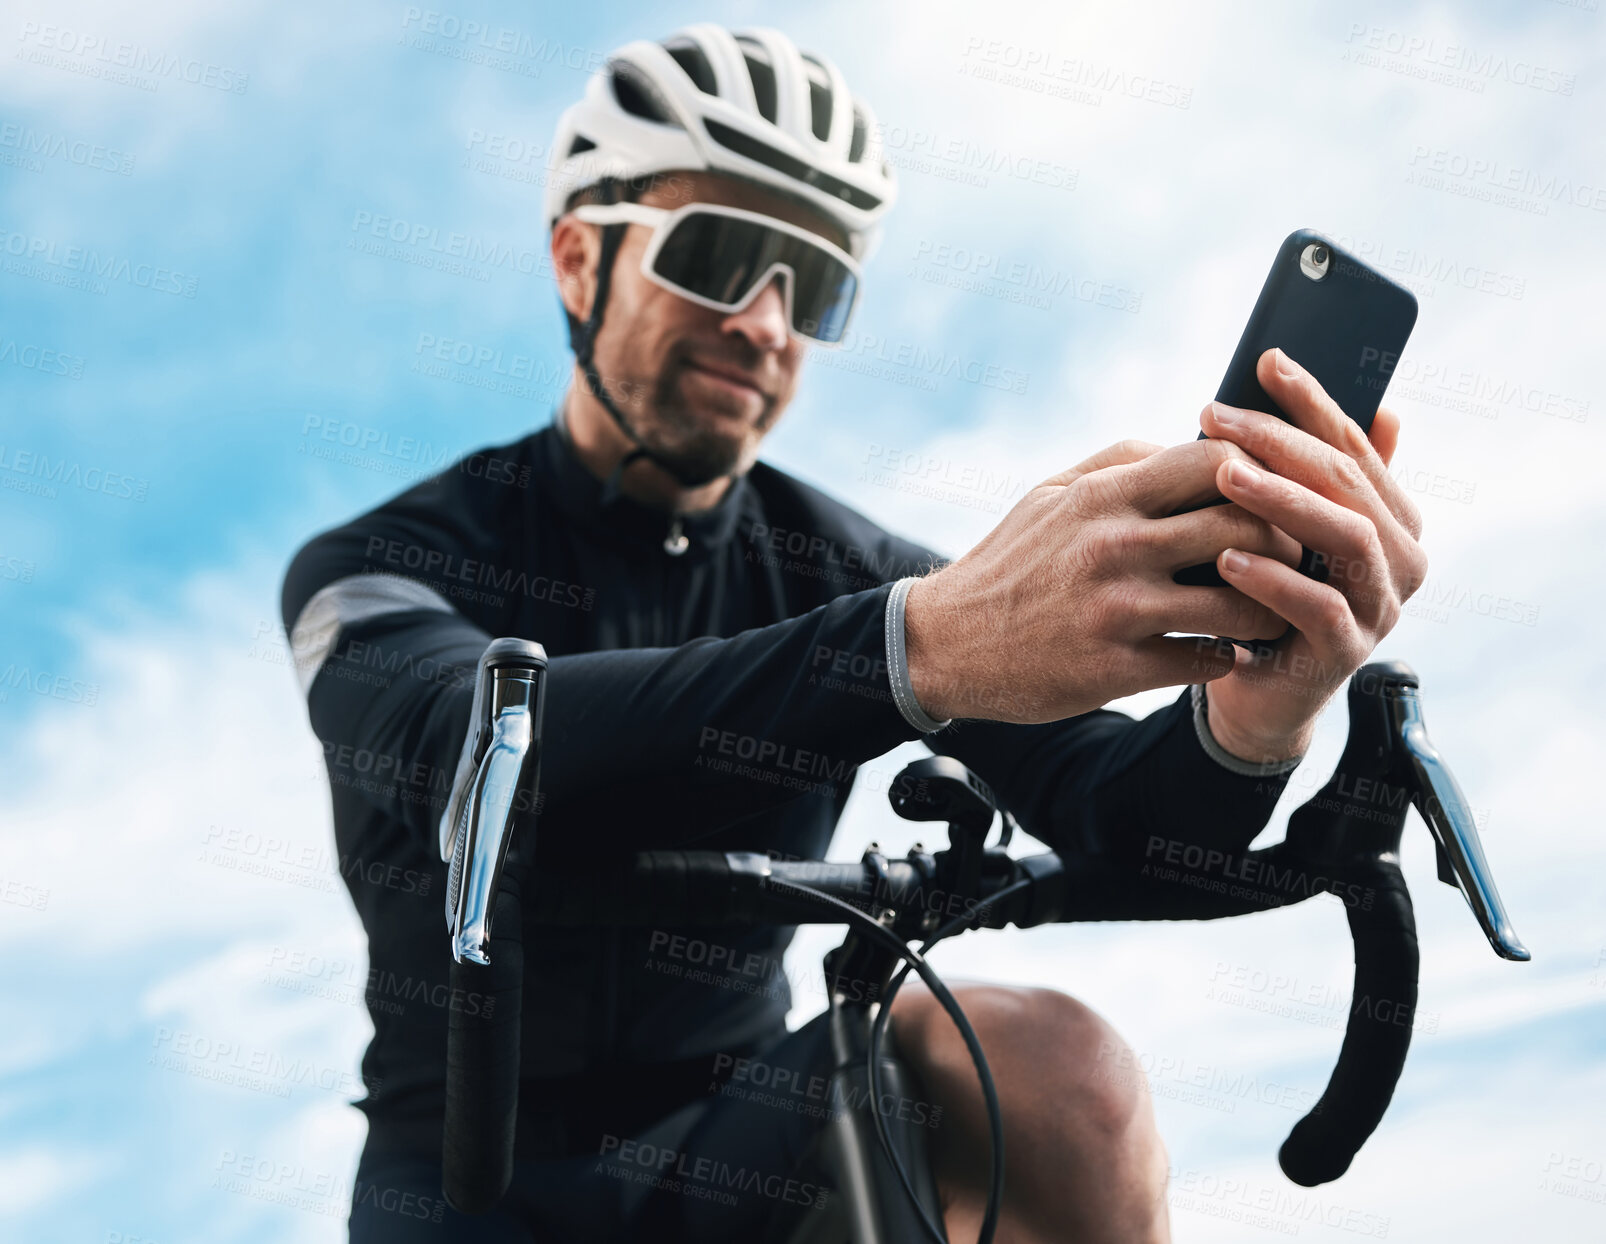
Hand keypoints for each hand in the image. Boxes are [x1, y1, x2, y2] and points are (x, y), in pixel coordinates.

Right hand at [903, 437, 1302, 723]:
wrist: (947, 642)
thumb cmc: (1012, 561)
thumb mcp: (1053, 493)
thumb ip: (1124, 462)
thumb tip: (1197, 443)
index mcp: (1104, 495)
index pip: (1216, 461)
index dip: (1262, 472)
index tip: (1273, 493)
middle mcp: (1114, 547)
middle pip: (1244, 529)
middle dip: (1285, 542)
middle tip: (1294, 557)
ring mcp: (1116, 611)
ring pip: (1239, 604)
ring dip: (1270, 610)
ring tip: (1274, 611)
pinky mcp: (1114, 670)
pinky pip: (1205, 661)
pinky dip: (1227, 658)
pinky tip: (1227, 652)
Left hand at [1197, 347, 1427, 762]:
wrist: (1251, 687)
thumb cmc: (1261, 593)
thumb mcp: (1281, 526)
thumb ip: (1308, 473)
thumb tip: (1371, 404)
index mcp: (1390, 516)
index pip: (1354, 443)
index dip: (1311, 400)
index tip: (1265, 361)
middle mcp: (1400, 557)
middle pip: (1347, 482)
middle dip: (1281, 442)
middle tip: (1216, 418)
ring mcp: (1380, 606)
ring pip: (1345, 536)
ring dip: (1282, 501)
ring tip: (1223, 476)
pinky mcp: (1348, 651)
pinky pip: (1319, 606)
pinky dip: (1273, 579)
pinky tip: (1226, 559)